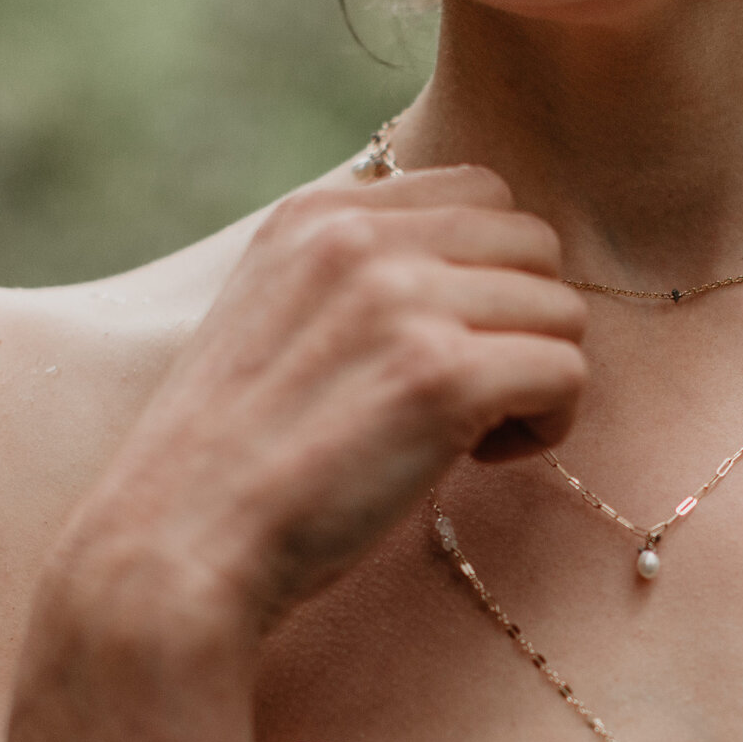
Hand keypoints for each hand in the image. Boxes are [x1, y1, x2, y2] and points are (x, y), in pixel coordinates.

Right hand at [41, 165, 587, 657]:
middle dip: (522, 321)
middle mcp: (360, 239)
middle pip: (534, 242)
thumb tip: (470, 268)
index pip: (480, 192)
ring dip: (536, 378)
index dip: (488, 275)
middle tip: (468, 395)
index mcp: (316, 216)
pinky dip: (546, 426)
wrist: (175, 549)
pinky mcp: (442, 379)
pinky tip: (479, 461)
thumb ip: (353, 277)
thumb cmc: (231, 463)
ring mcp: (403, 302)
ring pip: (561, 309)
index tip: (440, 345)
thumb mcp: (270, 319)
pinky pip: (567, 373)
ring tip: (468, 436)